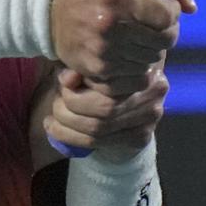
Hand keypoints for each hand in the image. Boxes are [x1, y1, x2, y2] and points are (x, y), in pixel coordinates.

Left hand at [43, 66, 168, 162]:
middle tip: (55, 102)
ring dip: (67, 125)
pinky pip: (99, 142)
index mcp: (142, 64)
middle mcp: (153, 91)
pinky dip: (71, 137)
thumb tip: (66, 78)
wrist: (129, 96)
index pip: (106, 80)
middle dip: (70, 107)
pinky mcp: (141, 137)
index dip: (79, 82)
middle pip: (105, 107)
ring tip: (51, 118)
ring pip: (99, 128)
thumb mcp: (90, 62)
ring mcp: (150, 117)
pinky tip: (56, 129)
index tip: (60, 81)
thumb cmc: (105, 71)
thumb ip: (79, 66)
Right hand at [50, 0, 183, 95]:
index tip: (162, 6)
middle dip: (164, 31)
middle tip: (151, 23)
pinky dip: (137, 68)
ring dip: (150, 49)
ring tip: (135, 36)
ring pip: (152, 60)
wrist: (48, 9)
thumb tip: (192, 7)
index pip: (169, 15)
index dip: (171, 10)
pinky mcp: (97, 70)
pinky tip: (126, 53)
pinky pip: (137, 79)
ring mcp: (104, 50)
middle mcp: (111, 23)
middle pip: (165, 41)